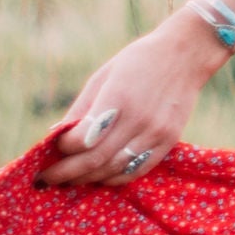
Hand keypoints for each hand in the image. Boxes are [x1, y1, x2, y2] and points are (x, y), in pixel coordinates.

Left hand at [38, 11, 225, 187]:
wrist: (184, 56)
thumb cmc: (137, 62)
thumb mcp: (103, 76)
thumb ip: (81, 108)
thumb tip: (57, 136)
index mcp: (118, 97)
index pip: (83, 137)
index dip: (64, 148)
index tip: (54, 148)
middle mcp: (139, 118)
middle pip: (96, 159)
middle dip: (67, 172)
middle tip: (49, 177)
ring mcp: (157, 132)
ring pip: (115, 169)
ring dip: (89, 178)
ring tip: (72, 178)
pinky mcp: (169, 141)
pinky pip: (138, 170)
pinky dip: (115, 178)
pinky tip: (100, 176)